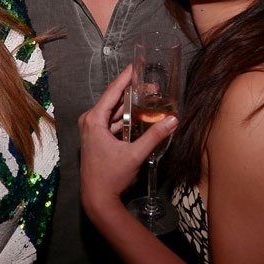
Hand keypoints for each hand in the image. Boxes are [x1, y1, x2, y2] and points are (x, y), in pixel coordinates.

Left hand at [79, 66, 176, 219]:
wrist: (97, 198)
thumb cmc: (110, 177)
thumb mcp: (135, 154)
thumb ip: (154, 136)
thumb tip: (173, 120)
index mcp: (94, 120)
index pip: (112, 91)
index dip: (126, 77)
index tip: (136, 66)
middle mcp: (90, 121)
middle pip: (114, 100)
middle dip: (133, 92)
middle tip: (152, 85)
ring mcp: (92, 130)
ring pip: (114, 112)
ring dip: (130, 107)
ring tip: (149, 99)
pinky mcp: (96, 138)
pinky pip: (112, 123)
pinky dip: (125, 120)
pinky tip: (140, 118)